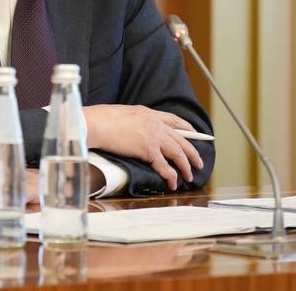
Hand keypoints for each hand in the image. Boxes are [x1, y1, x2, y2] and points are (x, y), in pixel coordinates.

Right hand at [83, 105, 203, 190]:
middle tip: (199, 162)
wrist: (96, 124)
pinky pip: (165, 166)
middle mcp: (156, 124)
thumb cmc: (102, 119)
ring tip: (190, 176)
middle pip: (181, 139)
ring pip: (178, 153)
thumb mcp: (124, 114)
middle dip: (192, 152)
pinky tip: (174, 183)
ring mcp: (154, 137)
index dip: (187, 128)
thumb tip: (135, 129)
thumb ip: (135, 121)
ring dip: (186, 166)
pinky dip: (171, 176)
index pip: (174, 120)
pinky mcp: (148, 150)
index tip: (195, 133)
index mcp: (149, 113)